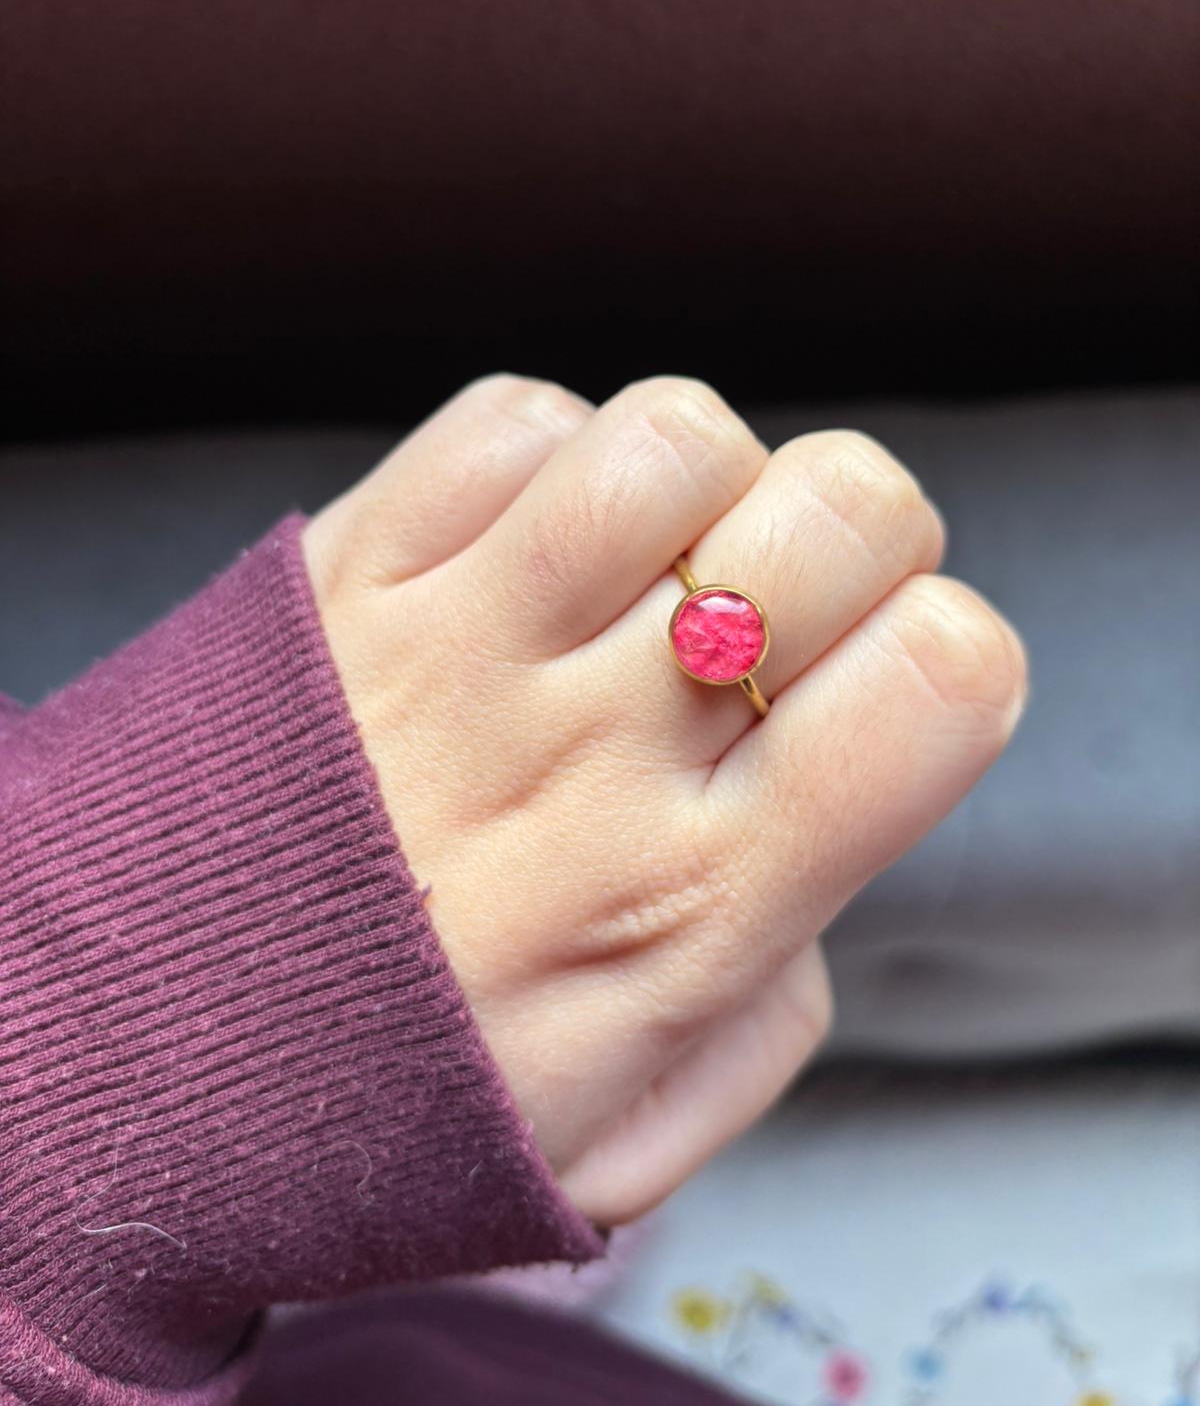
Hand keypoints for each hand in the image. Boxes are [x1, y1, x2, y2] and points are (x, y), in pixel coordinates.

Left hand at [302, 375, 1025, 1222]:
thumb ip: (770, 995)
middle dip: (852, 538)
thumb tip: (806, 855)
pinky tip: (522, 549)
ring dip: (699, 484)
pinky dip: (546, 459)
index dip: (950, 653)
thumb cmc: (405, 1100)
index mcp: (698, 897)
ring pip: (673, 435)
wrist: (138, 1074)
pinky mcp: (355, 571)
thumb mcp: (639, 1125)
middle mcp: (596, 747)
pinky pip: (508, 421)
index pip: (944, 673)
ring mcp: (465, 643)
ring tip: (642, 568)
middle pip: (841, 508)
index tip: (881, 693)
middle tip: (776, 615)